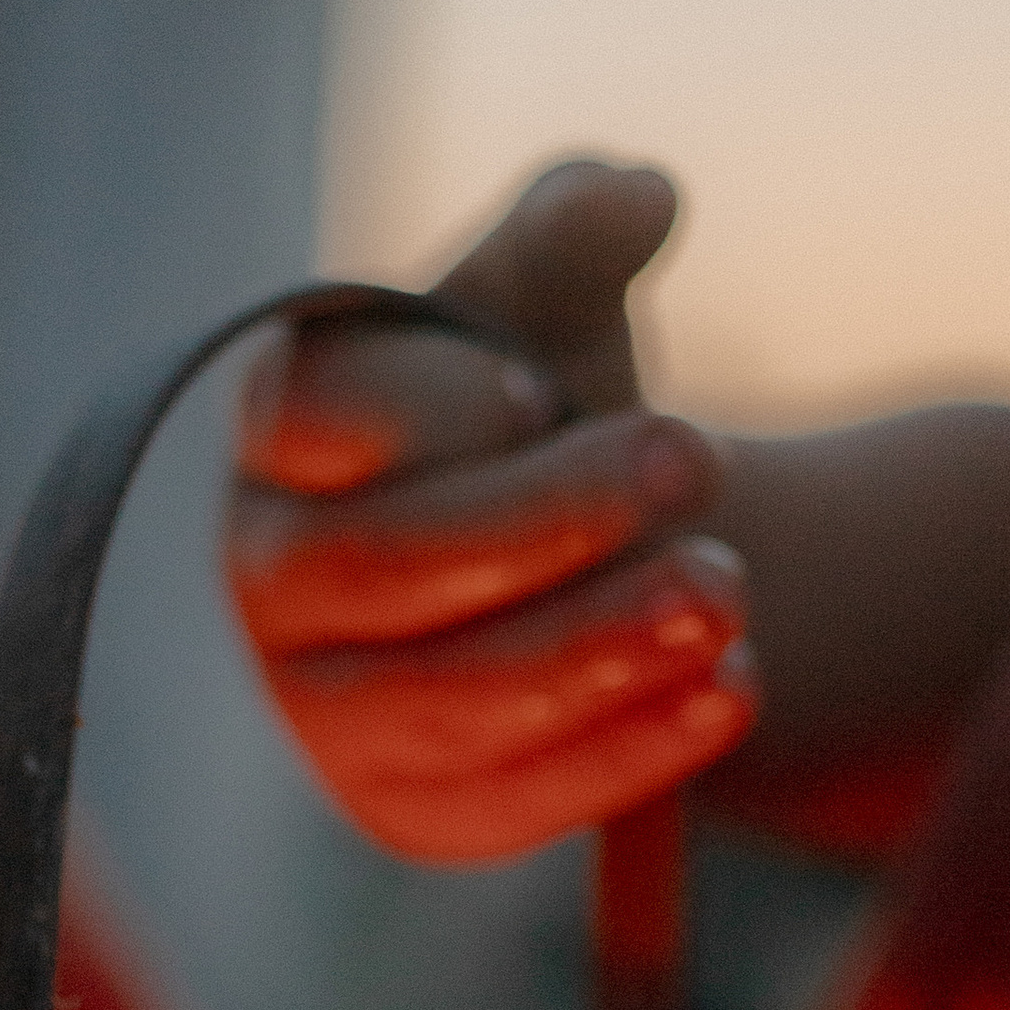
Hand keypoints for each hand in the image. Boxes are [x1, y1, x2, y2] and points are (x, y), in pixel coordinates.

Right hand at [227, 162, 758, 862]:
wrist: (570, 562)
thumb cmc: (537, 407)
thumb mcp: (552, 303)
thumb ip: (574, 232)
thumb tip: (638, 194)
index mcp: (286, 433)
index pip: (326, 422)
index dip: (431, 407)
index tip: (539, 386)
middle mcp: (278, 580)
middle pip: (390, 565)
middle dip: (549, 518)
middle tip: (694, 459)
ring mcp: (331, 714)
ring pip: (451, 701)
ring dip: (598, 646)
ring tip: (728, 591)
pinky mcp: (414, 814)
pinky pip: (514, 802)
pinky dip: (629, 751)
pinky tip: (731, 689)